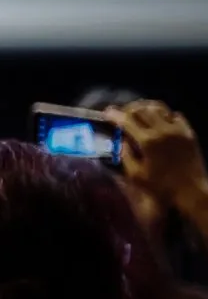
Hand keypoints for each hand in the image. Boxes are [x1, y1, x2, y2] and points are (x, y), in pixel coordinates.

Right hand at [115, 100, 207, 229]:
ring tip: (139, 112)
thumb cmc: (161, 186)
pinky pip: (175, 115)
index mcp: (148, 141)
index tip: (107, 112)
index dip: (115, 114)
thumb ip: (126, 156)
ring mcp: (178, 130)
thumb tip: (122, 141)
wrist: (191, 190)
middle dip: (129, 109)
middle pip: (142, 109)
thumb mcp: (136, 175)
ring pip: (159, 108)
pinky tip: (160, 121)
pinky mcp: (189, 133)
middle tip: (122, 113)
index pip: (127, 120)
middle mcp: (163, 130)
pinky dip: (165, 114)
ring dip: (146, 107)